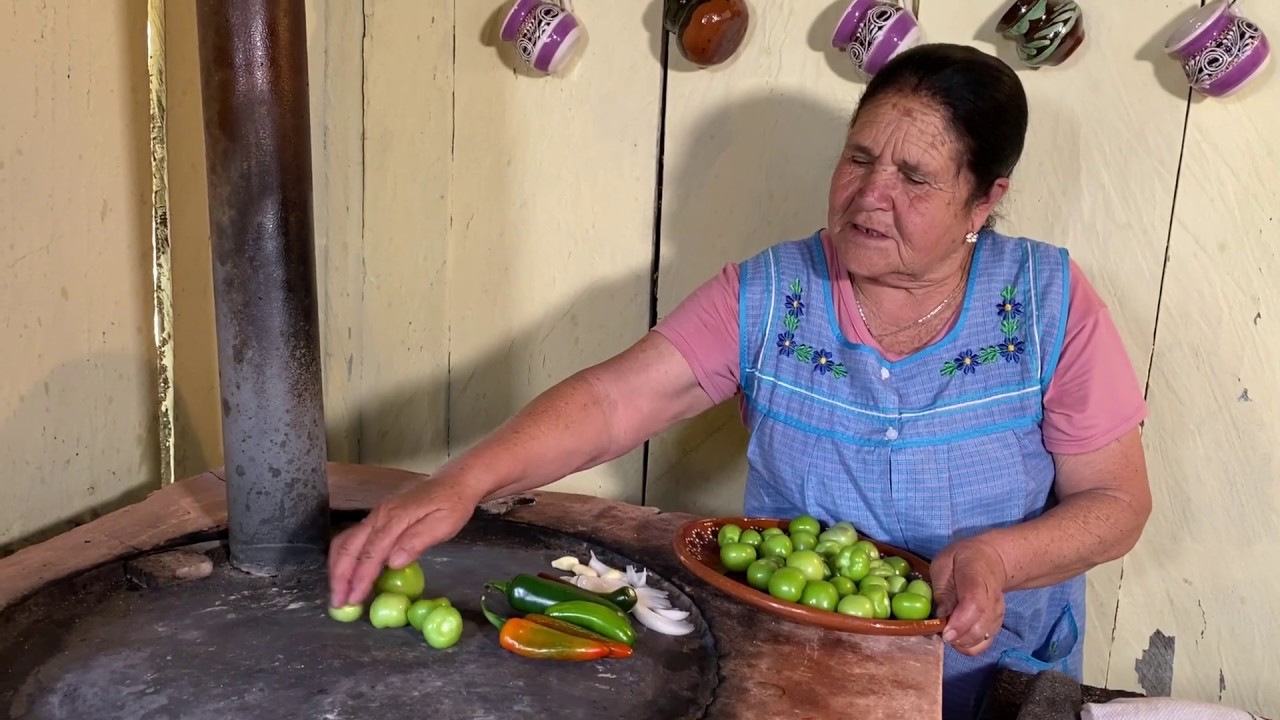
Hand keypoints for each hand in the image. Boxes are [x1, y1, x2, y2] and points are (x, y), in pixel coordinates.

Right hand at [327, 472, 483, 607]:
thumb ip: (417, 541)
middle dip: (339, 576)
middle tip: (338, 603)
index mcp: (395, 517)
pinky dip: (345, 559)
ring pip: (345, 542)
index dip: (360, 578)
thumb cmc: (453, 505)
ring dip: (338, 568)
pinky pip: (353, 540)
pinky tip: (349, 575)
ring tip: (339, 593)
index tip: (354, 600)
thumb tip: (393, 562)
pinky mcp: (377, 518)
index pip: (371, 552)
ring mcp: (376, 515)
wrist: (454, 482)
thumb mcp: (444, 524)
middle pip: (348, 546)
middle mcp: (379, 515)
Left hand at [930, 537, 1008, 655]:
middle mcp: (992, 599)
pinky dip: (969, 646)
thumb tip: (941, 616)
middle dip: (958, 637)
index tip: (945, 634)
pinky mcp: (996, 624)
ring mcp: (997, 614)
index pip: (974, 605)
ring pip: (983, 638)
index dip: (960, 623)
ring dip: (962, 643)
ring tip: (946, 632)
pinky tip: (957, 638)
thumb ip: (942, 589)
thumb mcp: (944, 564)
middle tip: (939, 633)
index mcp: (977, 578)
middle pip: (980, 627)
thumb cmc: (962, 560)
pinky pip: (985, 643)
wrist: (991, 560)